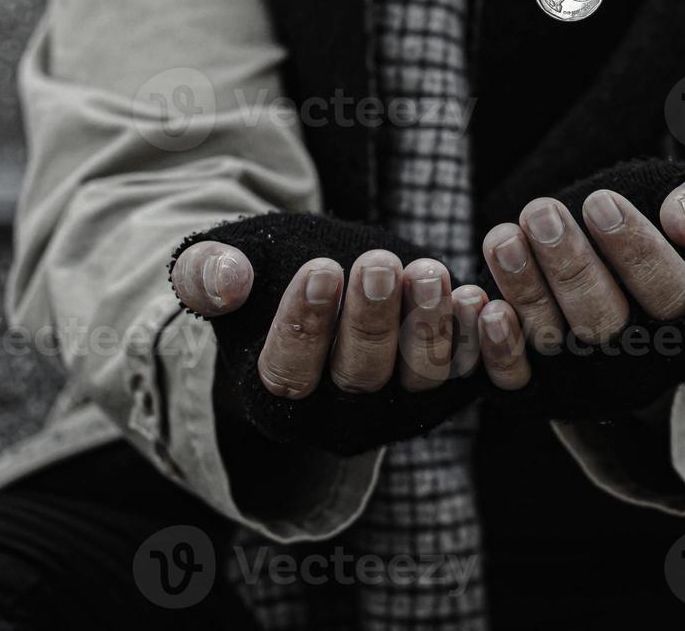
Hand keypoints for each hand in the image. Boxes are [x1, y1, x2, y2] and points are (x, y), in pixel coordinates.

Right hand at [172, 245, 487, 396]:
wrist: (325, 282)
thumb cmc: (265, 279)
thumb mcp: (223, 268)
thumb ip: (206, 274)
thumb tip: (223, 279)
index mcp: (277, 402)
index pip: (289, 373)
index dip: (305, 324)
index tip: (322, 268)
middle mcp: (340, 420)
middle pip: (360, 376)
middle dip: (371, 320)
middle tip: (379, 265)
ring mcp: (398, 408)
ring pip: (419, 377)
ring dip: (428, 326)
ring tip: (429, 272)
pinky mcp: (445, 390)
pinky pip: (466, 372)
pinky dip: (475, 340)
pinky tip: (477, 297)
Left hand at [477, 172, 684, 385]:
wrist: (618, 266)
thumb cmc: (661, 231)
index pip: (668, 294)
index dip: (634, 250)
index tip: (599, 203)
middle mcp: (643, 366)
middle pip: (604, 322)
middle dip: (569, 267)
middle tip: (541, 213)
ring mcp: (589, 383)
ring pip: (553, 341)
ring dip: (524, 289)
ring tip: (504, 236)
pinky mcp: (540, 391)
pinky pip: (515, 380)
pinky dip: (497, 347)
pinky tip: (483, 302)